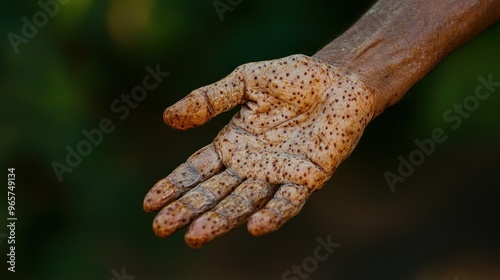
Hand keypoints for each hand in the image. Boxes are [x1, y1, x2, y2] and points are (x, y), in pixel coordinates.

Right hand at [143, 54, 374, 247]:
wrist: (339, 79)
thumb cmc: (294, 79)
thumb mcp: (245, 81)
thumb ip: (209, 99)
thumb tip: (167, 118)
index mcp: (232, 144)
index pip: (196, 169)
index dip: (174, 185)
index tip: (149, 203)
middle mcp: (250, 165)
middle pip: (213, 192)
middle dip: (187, 209)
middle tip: (161, 228)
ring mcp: (277, 174)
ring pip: (243, 202)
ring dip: (220, 220)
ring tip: (194, 236)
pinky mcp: (307, 178)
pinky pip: (287, 200)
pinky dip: (272, 215)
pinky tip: (254, 227)